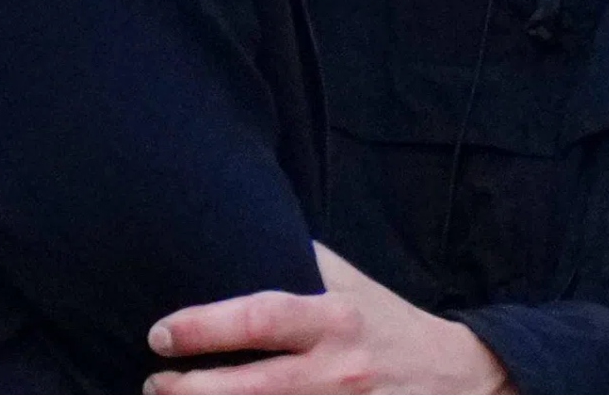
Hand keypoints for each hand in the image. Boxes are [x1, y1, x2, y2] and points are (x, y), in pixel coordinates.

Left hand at [143, 244, 511, 393]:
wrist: (454, 380)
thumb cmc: (384, 325)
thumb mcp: (350, 284)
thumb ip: (300, 261)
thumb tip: (240, 228)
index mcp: (334, 319)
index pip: (261, 319)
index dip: (205, 327)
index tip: (161, 333)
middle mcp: (335, 371)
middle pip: (249, 389)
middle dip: (188, 390)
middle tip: (154, 382)